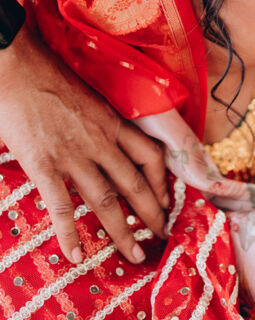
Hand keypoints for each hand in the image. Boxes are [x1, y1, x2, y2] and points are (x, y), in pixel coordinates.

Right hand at [0, 25, 168, 263]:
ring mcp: (73, 155)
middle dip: (152, 214)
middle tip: (161, 236)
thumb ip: (100, 122)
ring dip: (122, 232)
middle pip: (135, 185)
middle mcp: (100, 141)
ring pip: (106, 201)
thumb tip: (106, 141)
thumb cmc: (51, 76)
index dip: (162, 181)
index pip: (150, 156)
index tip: (166, 198)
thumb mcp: (89, 97)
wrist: (21, 67)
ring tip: (134, 255)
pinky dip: (69, 234)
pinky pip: (61, 206)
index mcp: (112, 122)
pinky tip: (76, 254)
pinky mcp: (44, 165)